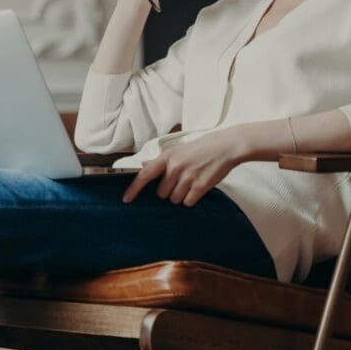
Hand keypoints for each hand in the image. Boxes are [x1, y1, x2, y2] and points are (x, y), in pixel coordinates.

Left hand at [122, 127, 244, 206]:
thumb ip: (160, 161)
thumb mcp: (177, 150)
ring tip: (190, 182)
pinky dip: (191, 199)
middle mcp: (175, 167)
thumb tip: (143, 166)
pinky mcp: (200, 186)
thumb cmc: (200, 149)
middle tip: (180, 181)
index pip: (145, 175)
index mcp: (167, 157)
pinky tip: (197, 188)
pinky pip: (188, 202)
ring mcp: (188, 177)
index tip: (126, 199)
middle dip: (168, 191)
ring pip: (174, 199)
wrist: (224, 147)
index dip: (134, 189)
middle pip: (161, 193)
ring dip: (181, 195)